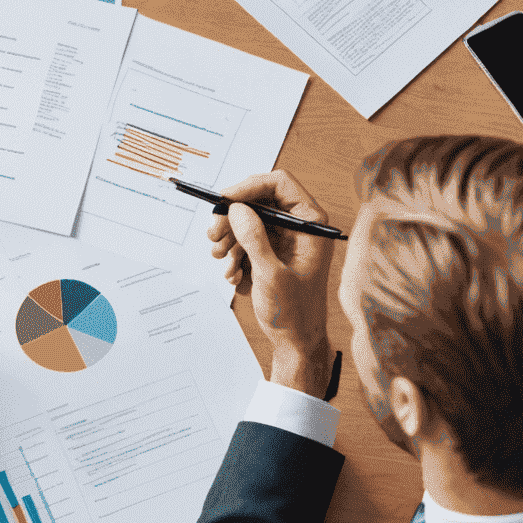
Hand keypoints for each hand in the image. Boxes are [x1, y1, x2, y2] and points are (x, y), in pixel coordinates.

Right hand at [209, 170, 334, 394]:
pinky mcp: (269, 250)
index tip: (224, 200)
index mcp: (309, 223)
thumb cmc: (294, 310)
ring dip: (228, 238)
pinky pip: (243, 239)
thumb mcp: (271, 274)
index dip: (249, 187)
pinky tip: (233, 274)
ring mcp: (282, 237)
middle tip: (213, 235)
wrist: (295, 338)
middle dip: (232, 218)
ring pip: (246, 219)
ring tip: (223, 261)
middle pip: (256, 201)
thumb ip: (254, 238)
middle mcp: (296, 225)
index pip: (279, 184)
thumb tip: (237, 208)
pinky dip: (233, 253)